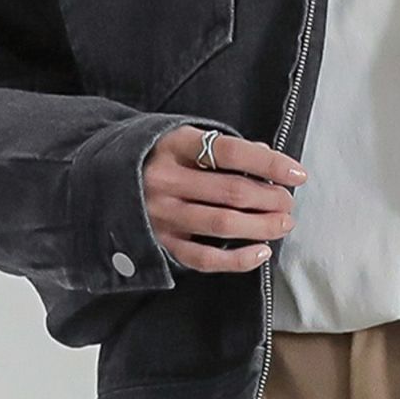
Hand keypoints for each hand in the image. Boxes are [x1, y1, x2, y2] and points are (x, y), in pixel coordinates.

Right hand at [143, 125, 307, 271]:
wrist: (102, 179)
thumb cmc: (157, 157)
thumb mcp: (184, 139)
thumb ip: (224, 147)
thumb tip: (268, 157)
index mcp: (175, 145)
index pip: (232, 152)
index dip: (271, 164)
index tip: (298, 174)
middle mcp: (165, 179)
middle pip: (232, 191)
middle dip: (271, 199)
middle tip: (288, 203)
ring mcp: (161, 214)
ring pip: (222, 224)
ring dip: (261, 227)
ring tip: (282, 224)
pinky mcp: (159, 243)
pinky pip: (203, 259)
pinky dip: (237, 259)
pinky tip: (260, 252)